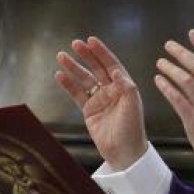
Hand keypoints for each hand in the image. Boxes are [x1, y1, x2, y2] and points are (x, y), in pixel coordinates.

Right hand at [55, 37, 147, 169]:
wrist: (124, 153)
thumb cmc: (132, 130)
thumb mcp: (133, 106)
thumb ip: (126, 87)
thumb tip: (115, 70)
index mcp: (124, 86)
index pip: (111, 64)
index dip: (102, 52)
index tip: (91, 40)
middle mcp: (111, 90)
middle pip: (96, 68)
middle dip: (86, 55)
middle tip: (75, 43)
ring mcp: (99, 100)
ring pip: (84, 79)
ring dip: (73, 67)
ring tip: (61, 56)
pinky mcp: (88, 111)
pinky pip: (76, 94)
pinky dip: (68, 85)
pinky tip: (60, 75)